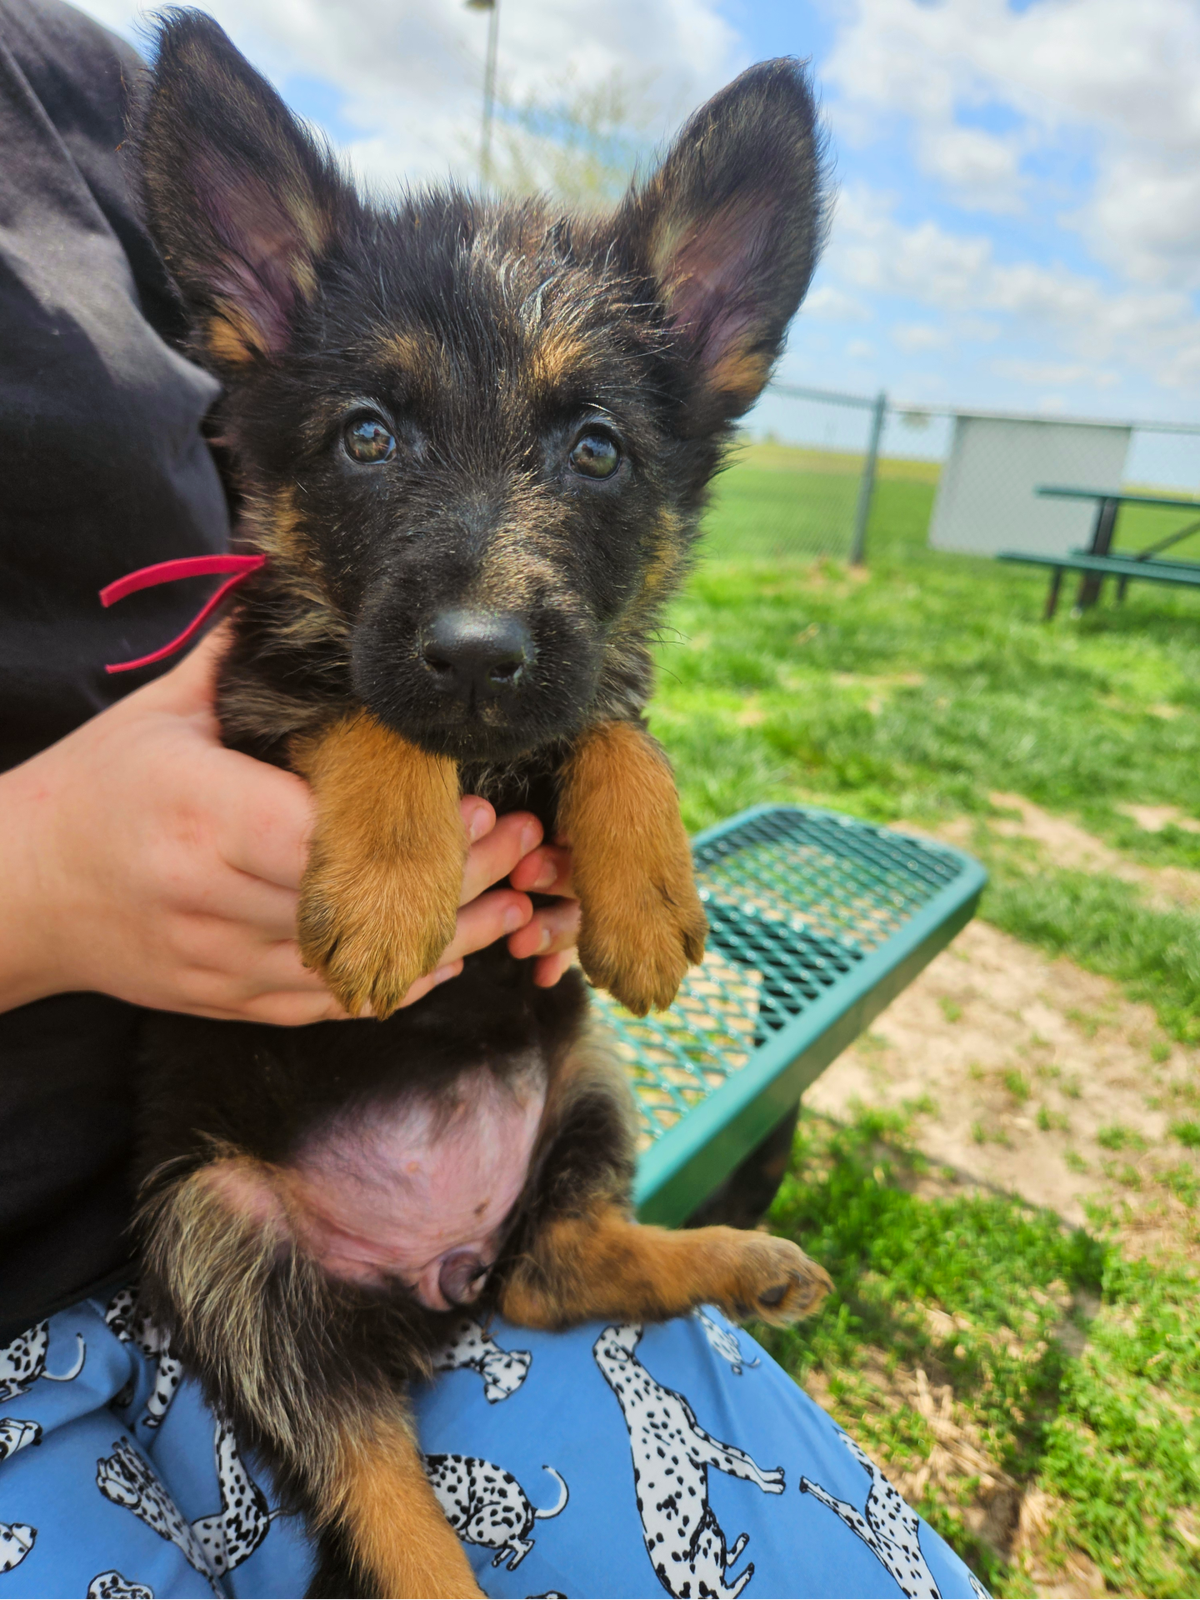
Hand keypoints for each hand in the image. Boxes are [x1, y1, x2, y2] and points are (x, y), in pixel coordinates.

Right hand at [0, 629, 577, 1023]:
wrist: (18, 891)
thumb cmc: (97, 787)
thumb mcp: (164, 713)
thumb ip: (243, 663)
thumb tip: (314, 596)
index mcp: (198, 811)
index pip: (327, 834)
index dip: (413, 835)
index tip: (480, 808)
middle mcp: (207, 895)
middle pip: (359, 904)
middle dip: (456, 881)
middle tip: (527, 847)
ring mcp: (217, 960)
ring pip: (356, 967)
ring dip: (448, 940)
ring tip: (519, 902)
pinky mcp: (224, 1001)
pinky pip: (328, 1004)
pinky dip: (396, 984)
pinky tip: (453, 954)